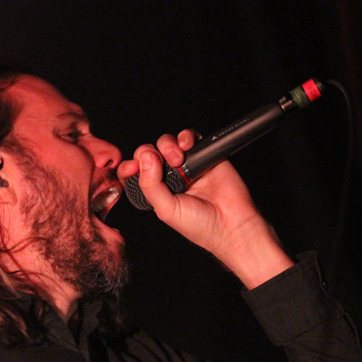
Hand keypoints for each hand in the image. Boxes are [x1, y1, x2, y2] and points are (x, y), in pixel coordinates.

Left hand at [117, 130, 293, 288]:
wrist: (232, 223)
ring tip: (178, 159)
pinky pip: (189, 138)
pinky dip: (185, 136)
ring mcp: (186, 165)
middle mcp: (168, 177)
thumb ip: (150, 185)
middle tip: (159, 163)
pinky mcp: (203, 156)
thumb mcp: (166, 209)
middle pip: (148, 153)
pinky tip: (187, 146)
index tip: (131, 168)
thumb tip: (143, 158)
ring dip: (167, 146)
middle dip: (149, 154)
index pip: (135, 173)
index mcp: (156, 191)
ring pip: (166, 143)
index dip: (130, 167)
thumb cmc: (200, 225)